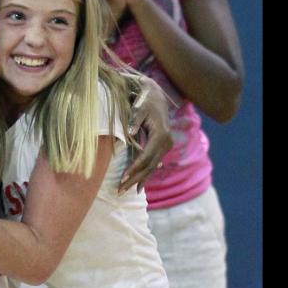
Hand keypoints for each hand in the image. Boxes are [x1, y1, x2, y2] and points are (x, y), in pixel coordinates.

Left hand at [118, 74, 173, 193]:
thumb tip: (130, 133)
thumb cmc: (144, 101)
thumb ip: (134, 121)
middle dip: (135, 178)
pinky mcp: (162, 147)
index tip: (123, 177)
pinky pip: (153, 164)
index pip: (146, 156)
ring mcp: (166, 146)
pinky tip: (138, 186)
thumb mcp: (139, 108)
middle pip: (149, 166)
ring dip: (138, 179)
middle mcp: (166, 143)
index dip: (135, 168)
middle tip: (120, 190)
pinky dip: (145, 174)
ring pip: (151, 167)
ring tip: (125, 191)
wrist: (156, 96)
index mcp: (161, 135)